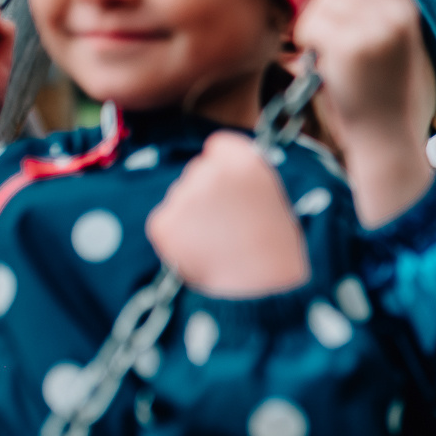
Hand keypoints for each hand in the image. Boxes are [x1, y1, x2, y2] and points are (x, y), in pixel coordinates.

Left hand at [147, 132, 308, 296]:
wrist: (262, 288)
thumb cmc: (272, 245)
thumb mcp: (269, 195)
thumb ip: (239, 174)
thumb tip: (210, 167)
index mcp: (242, 160)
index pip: (217, 147)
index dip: (224, 169)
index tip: (234, 191)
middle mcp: (209, 171)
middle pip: (196, 172)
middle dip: (206, 193)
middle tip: (230, 225)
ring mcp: (182, 196)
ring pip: (180, 198)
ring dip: (191, 216)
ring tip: (219, 242)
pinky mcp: (162, 222)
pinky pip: (165, 222)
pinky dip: (177, 237)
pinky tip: (201, 252)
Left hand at [293, 0, 435, 226]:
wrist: (385, 137)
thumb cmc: (380, 90)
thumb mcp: (394, 41)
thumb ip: (381, 5)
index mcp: (409, 12)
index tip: (345, 4)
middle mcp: (396, 17)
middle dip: (327, 0)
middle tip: (328, 34)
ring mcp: (374, 31)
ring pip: (325, 1)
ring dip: (315, 23)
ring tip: (326, 51)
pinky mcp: (350, 48)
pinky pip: (311, 25)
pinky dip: (306, 42)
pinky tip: (321, 63)